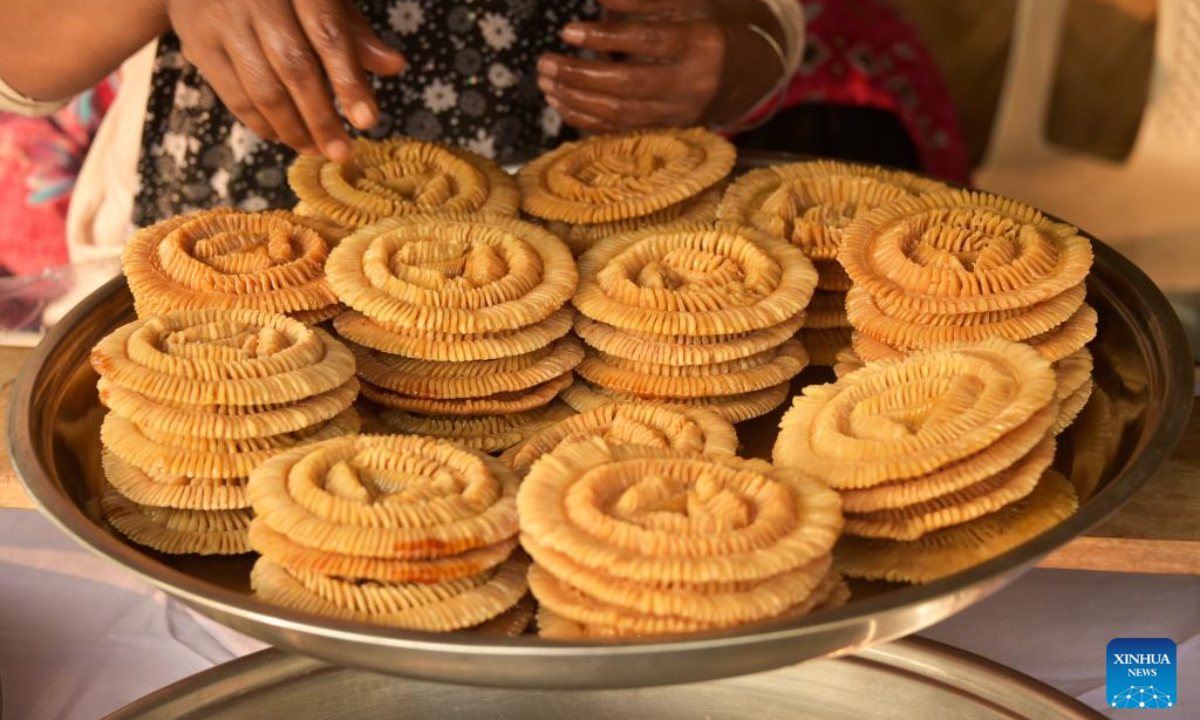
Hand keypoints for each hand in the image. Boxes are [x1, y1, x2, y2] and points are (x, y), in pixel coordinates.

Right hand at [166, 0, 405, 160]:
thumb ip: (353, 33)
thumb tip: (394, 66)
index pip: (328, 35)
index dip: (349, 81)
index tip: (368, 121)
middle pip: (293, 67)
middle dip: (321, 118)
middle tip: (341, 151)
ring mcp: (223, 19)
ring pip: (262, 88)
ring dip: (293, 129)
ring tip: (316, 150)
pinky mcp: (198, 42)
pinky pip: (234, 95)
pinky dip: (262, 124)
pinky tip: (284, 137)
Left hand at [536, 0, 782, 131]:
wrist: (745, 72)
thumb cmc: (708, 28)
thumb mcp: (687, 4)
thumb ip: (643, 1)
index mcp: (701, 42)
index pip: (646, 41)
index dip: (605, 37)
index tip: (568, 30)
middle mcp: (694, 82)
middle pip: (628, 84)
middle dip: (580, 75)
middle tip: (545, 63)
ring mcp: (682, 112)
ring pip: (621, 112)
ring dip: (577, 99)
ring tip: (545, 82)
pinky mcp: (670, 130)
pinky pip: (621, 129)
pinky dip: (587, 118)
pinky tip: (561, 103)